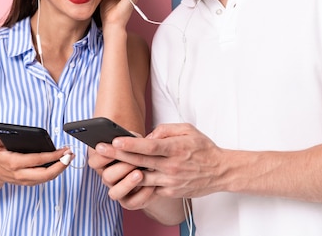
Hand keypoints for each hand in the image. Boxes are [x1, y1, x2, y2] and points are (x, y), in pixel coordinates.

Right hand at [0, 131, 71, 185]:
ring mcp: (27, 180)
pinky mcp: (31, 182)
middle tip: (70, 155)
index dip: (52, 156)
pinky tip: (62, 163)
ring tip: (69, 158)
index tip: (62, 150)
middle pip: (46, 174)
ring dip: (61, 169)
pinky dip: (56, 172)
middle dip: (61, 166)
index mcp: (15, 164)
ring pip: (47, 178)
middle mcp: (22, 174)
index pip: (37, 160)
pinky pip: (46, 179)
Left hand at [95, 123, 227, 199]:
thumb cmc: (203, 148)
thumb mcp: (187, 129)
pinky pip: (149, 188)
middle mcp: (171, 166)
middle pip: (139, 161)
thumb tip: (148, 135)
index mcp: (175, 148)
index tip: (115, 140)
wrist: (220, 171)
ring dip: (123, 171)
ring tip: (107, 164)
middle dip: (118, 154)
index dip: (131, 143)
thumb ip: (166, 129)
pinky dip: (137, 183)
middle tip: (101, 148)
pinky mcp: (169, 192)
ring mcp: (170, 181)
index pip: (149, 146)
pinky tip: (124, 177)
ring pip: (141, 178)